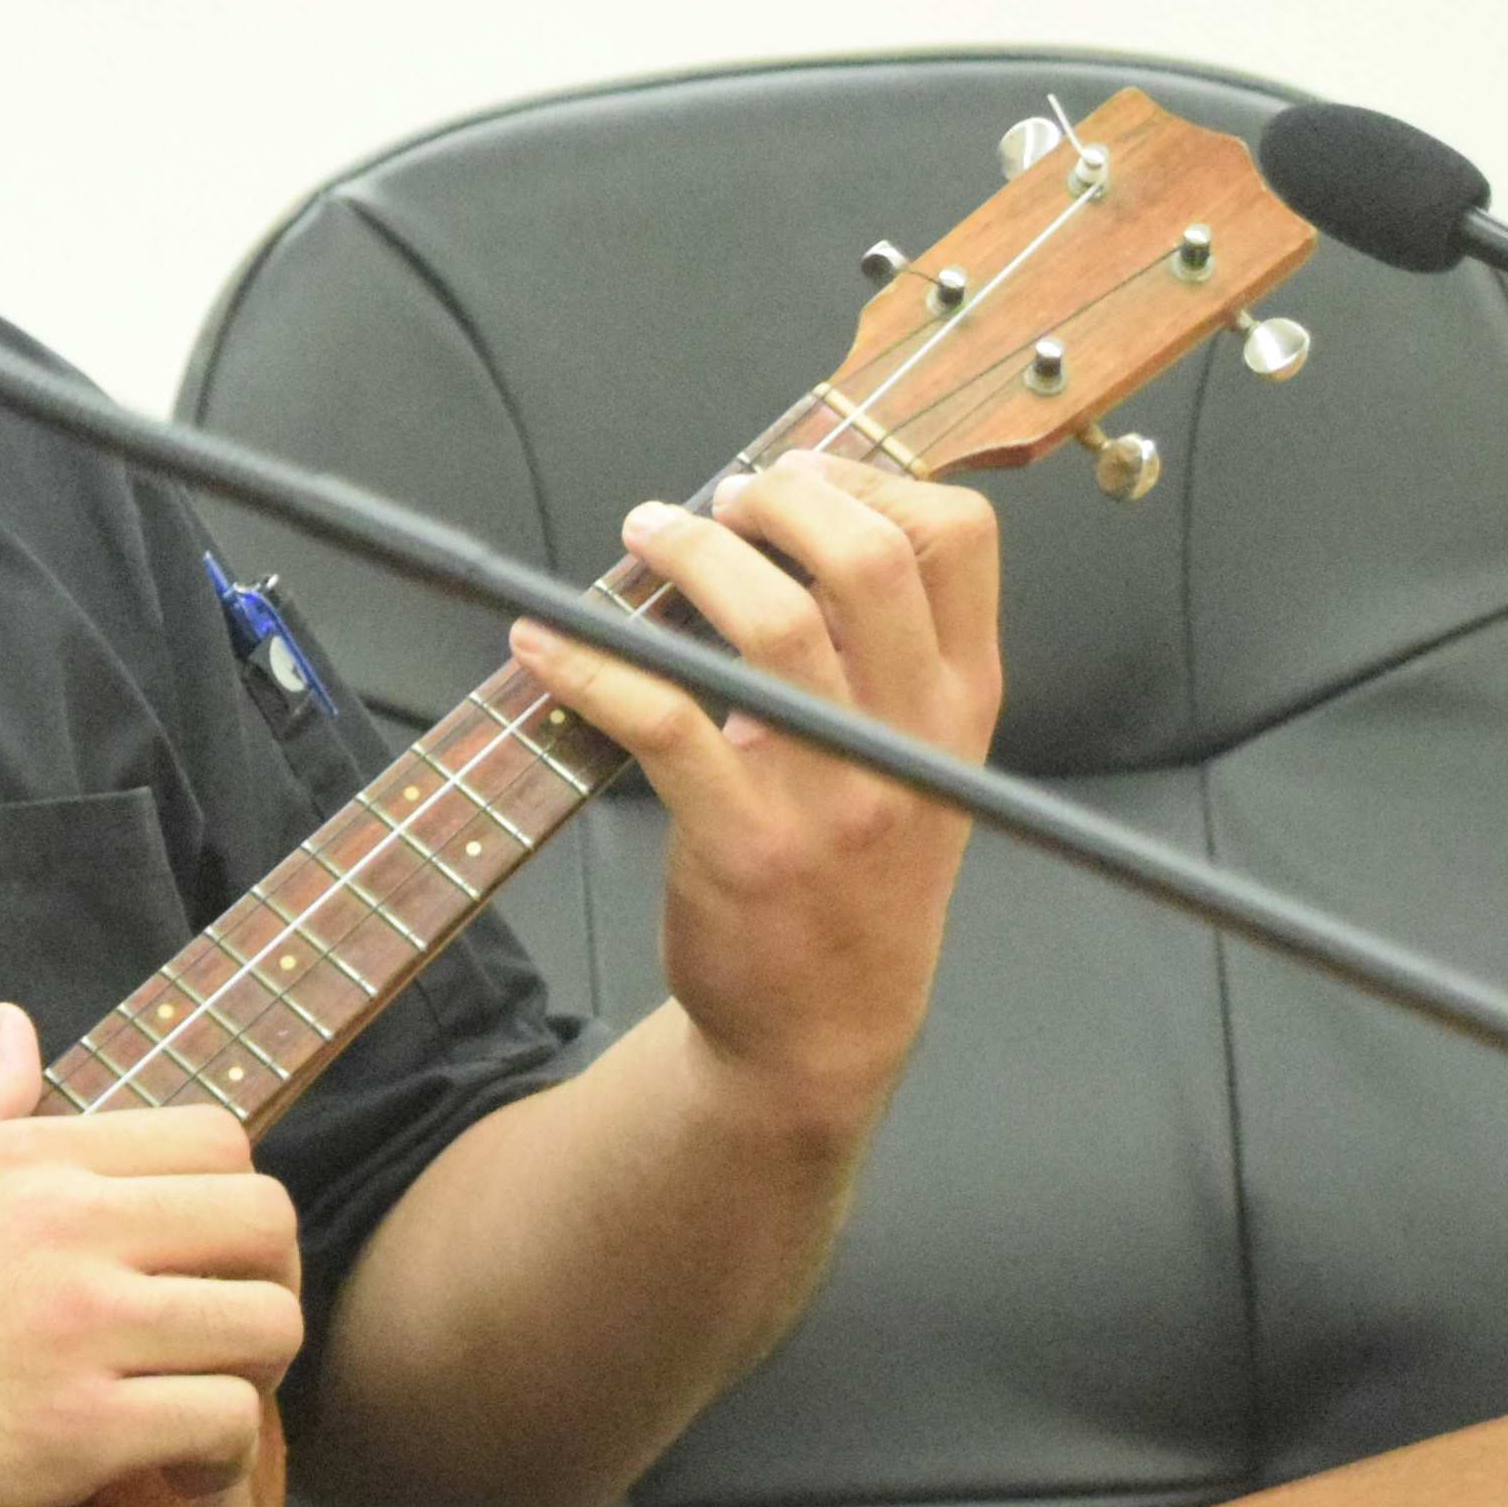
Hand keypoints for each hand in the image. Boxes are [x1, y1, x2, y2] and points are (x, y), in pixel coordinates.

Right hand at [0, 1005, 302, 1506]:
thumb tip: (11, 1023)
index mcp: (30, 1158)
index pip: (219, 1138)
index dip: (229, 1205)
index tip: (193, 1263)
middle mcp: (67, 1226)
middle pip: (269, 1222)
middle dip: (267, 1283)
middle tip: (219, 1338)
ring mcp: (77, 1328)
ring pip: (268, 1327)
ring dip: (254, 1379)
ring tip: (198, 1410)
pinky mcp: (76, 1432)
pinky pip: (223, 1426)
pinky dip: (218, 1458)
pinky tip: (169, 1472)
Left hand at [510, 453, 1003, 1139]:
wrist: (824, 1027)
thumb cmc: (854, 873)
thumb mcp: (914, 761)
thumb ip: (877, 654)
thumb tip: (784, 524)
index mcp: (962, 703)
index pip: (960, 538)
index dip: (869, 478)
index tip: (795, 479)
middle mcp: (912, 739)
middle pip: (869, 558)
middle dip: (778, 498)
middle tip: (716, 500)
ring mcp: (834, 794)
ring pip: (771, 623)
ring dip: (688, 555)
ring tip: (644, 534)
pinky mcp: (745, 842)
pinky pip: (663, 719)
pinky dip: (591, 662)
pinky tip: (545, 641)